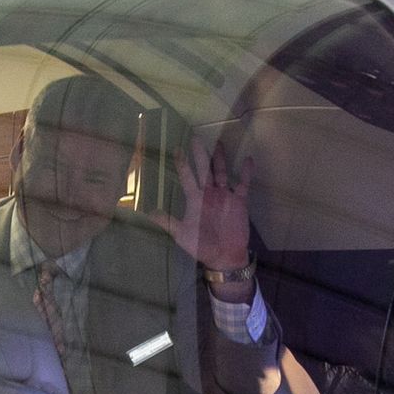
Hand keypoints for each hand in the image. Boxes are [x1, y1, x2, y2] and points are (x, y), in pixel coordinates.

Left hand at [152, 136, 252, 272]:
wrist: (224, 257)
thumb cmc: (201, 246)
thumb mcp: (181, 234)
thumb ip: (166, 221)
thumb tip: (146, 212)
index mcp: (195, 199)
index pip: (187, 177)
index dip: (182, 163)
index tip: (177, 149)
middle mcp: (209, 194)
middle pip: (203, 169)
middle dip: (200, 154)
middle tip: (195, 136)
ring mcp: (224, 196)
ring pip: (222, 172)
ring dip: (220, 158)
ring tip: (219, 143)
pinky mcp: (239, 201)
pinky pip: (243, 183)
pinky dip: (245, 172)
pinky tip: (247, 159)